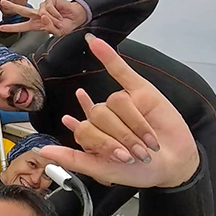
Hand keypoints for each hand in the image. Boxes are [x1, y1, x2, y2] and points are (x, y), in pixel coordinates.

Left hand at [0, 0, 87, 37]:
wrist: (76, 18)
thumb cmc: (66, 25)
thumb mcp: (57, 32)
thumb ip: (48, 27)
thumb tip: (43, 17)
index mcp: (36, 24)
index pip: (22, 26)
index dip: (12, 28)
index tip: (1, 27)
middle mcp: (38, 15)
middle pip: (22, 10)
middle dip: (12, 6)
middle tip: (3, 2)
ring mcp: (43, 7)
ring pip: (40, 12)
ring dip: (51, 18)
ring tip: (58, 21)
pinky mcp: (50, 0)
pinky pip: (48, 7)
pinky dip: (54, 12)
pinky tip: (59, 14)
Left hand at [36, 34, 197, 188]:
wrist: (173, 164)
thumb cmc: (139, 172)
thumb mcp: (103, 171)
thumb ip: (73, 159)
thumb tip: (42, 151)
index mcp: (90, 135)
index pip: (84, 130)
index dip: (103, 144)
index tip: (120, 158)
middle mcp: (103, 118)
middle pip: (98, 115)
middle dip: (120, 137)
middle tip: (135, 153)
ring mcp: (121, 103)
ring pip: (115, 103)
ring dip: (134, 126)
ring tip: (147, 142)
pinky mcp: (140, 91)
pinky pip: (120, 70)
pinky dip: (108, 55)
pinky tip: (95, 43)